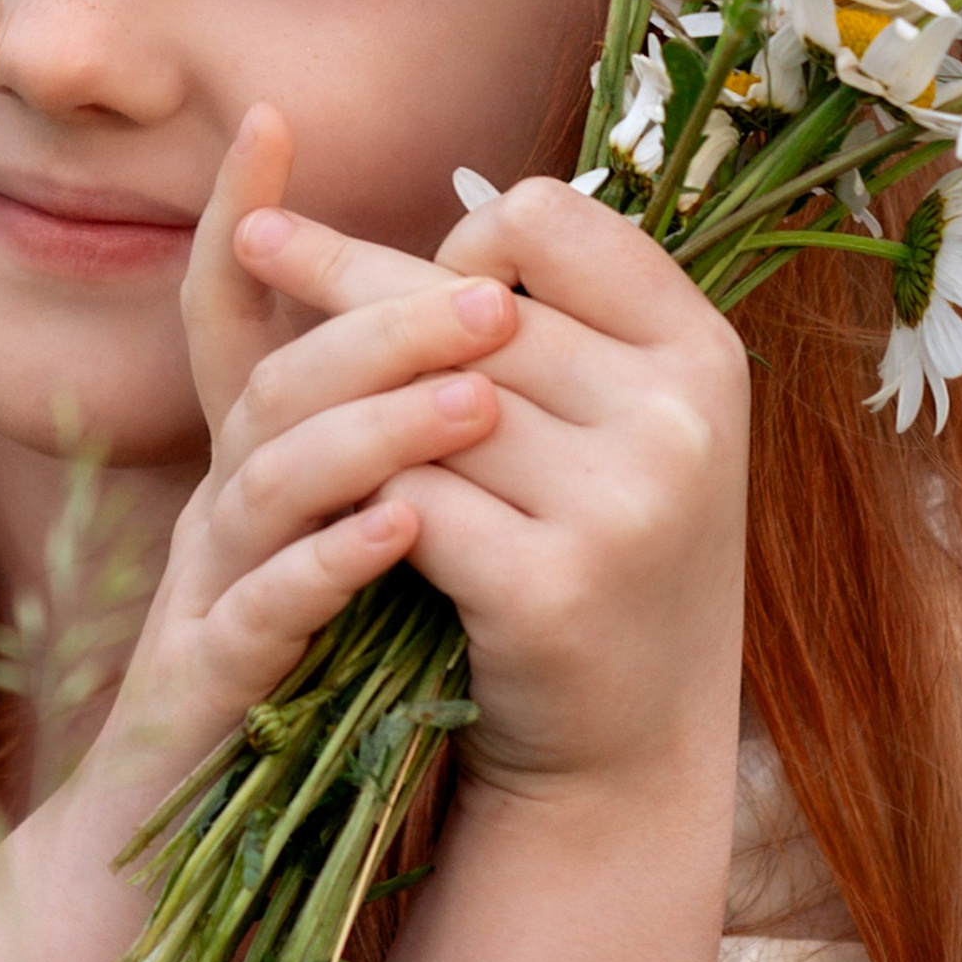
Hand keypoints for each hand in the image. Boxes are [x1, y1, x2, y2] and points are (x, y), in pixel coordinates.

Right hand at [80, 108, 521, 814]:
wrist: (182, 865)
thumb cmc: (282, 706)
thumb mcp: (326, 560)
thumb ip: (371, 465)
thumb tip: (467, 369)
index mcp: (243, 475)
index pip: (229, 321)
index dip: (241, 223)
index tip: (271, 120)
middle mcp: (212, 515)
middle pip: (271, 380)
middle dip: (376, 322)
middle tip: (494, 295)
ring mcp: (203, 597)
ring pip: (265, 480)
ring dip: (370, 429)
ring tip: (473, 402)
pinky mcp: (208, 691)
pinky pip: (261, 611)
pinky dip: (330, 562)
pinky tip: (406, 531)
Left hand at [229, 172, 750, 810]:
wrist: (627, 748)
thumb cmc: (603, 557)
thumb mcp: (621, 427)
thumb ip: (553, 327)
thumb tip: (435, 214)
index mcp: (704, 351)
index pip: (552, 219)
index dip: (469, 238)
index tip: (429, 276)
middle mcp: (680, 417)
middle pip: (468, 310)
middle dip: (352, 283)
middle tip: (257, 243)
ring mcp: (625, 506)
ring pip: (426, 403)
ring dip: (353, 403)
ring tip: (287, 385)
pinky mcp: (552, 589)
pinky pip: (410, 502)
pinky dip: (363, 502)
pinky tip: (329, 501)